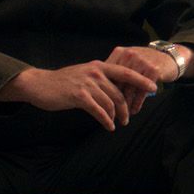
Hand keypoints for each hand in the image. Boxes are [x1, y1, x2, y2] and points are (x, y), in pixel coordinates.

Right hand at [0, 61, 158, 131]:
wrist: (39, 85)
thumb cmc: (63, 82)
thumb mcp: (85, 74)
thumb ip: (101, 78)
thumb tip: (118, 89)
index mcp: (99, 66)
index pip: (126, 72)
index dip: (142, 80)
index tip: (154, 88)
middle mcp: (96, 72)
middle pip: (119, 93)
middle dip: (126, 107)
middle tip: (129, 118)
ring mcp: (87, 83)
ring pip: (110, 102)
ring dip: (116, 116)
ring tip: (118, 123)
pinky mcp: (79, 96)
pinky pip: (99, 111)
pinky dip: (106, 120)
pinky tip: (109, 126)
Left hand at [106, 45, 182, 115]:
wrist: (170, 56)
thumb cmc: (146, 62)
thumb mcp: (129, 60)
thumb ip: (114, 70)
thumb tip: (98, 90)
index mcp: (119, 52)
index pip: (107, 75)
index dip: (104, 91)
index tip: (102, 104)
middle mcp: (129, 55)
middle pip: (117, 83)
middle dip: (114, 100)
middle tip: (111, 114)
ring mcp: (142, 62)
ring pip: (129, 88)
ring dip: (125, 105)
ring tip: (123, 116)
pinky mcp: (153, 70)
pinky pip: (142, 91)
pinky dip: (137, 103)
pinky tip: (134, 110)